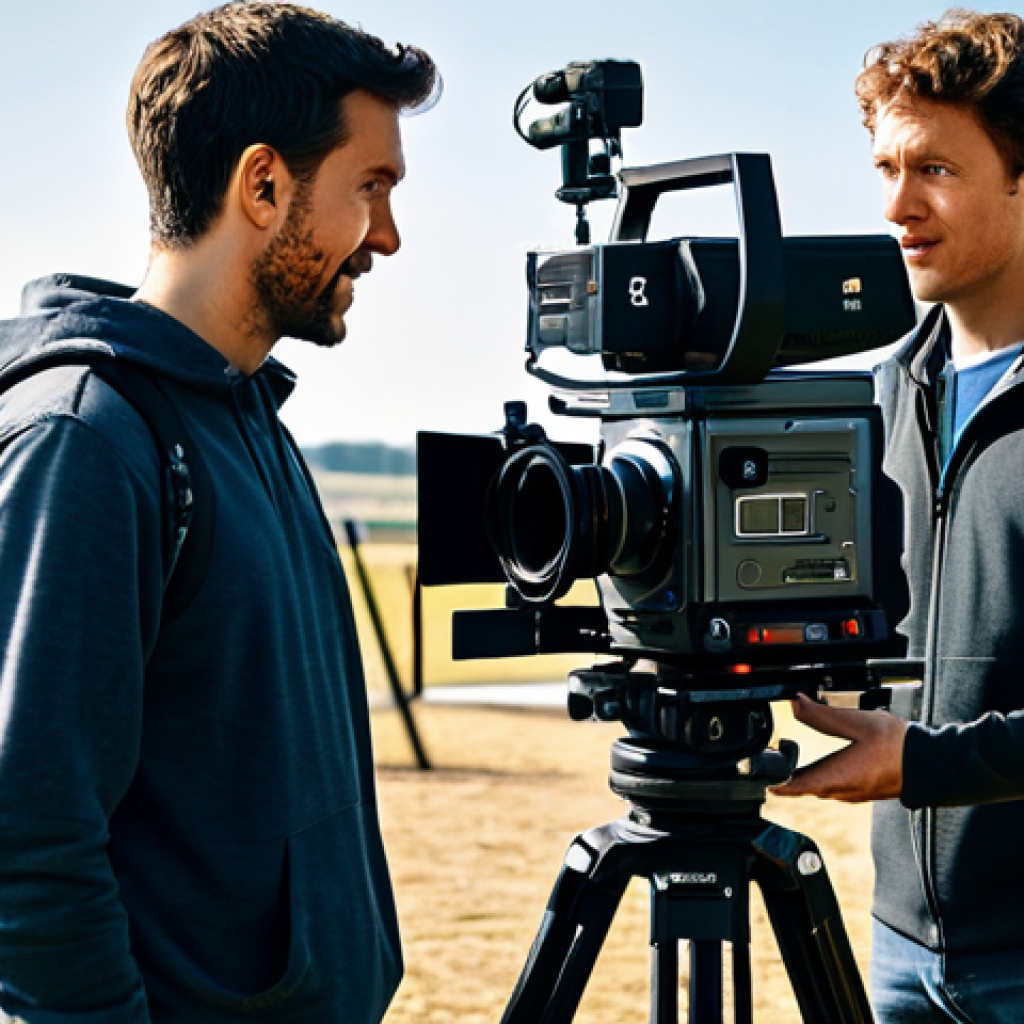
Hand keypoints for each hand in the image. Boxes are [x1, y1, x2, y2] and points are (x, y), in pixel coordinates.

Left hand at [770, 693, 908, 802]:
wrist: (930, 764)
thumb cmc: (897, 746)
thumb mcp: (855, 722)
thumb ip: (822, 715)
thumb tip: (796, 703)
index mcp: (833, 777)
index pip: (791, 787)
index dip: (771, 780)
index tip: (758, 772)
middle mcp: (840, 791)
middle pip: (802, 787)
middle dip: (785, 774)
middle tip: (773, 756)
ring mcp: (852, 793)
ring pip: (818, 787)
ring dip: (803, 776)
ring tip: (789, 759)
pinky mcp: (862, 790)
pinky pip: (833, 786)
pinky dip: (821, 776)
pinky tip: (822, 762)